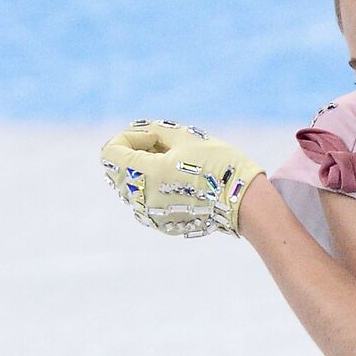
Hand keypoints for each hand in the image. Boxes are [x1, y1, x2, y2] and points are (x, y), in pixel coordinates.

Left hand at [100, 119, 265, 238]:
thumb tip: (138, 132)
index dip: (129, 137)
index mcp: (145, 174)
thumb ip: (155, 131)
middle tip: (164, 146)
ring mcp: (150, 215)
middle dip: (134, 153)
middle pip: (117, 170)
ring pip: (130, 187)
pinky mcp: (161, 225)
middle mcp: (141, 199)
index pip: (111, 152)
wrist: (244, 202)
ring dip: (143, 170)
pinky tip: (180, 182)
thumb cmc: (218, 165)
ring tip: (174, 163)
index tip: (155, 136)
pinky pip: (145, 202)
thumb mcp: (186, 137)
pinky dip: (153, 187)